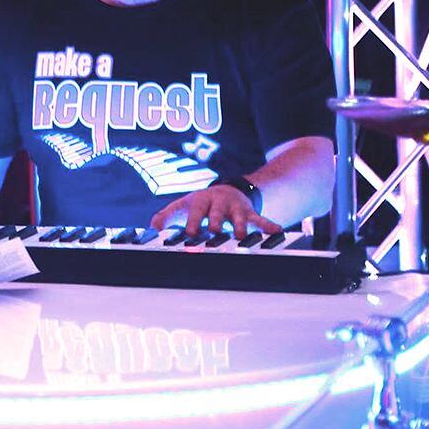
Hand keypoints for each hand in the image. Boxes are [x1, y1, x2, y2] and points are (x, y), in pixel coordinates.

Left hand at [150, 185, 281, 238]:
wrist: (227, 191)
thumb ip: (167, 216)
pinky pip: (261, 219)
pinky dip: (269, 225)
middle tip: (215, 233)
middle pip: (217, 213)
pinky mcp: (250, 214)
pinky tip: (277, 231)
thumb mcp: (183, 206)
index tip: (190, 233)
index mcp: (200, 200)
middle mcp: (219, 203)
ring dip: (240, 226)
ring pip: (240, 217)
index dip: (193, 221)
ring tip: (241, 237)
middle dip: (216, 223)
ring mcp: (236, 208)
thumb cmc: (201, 204)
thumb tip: (152, 227)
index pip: (195, 211)